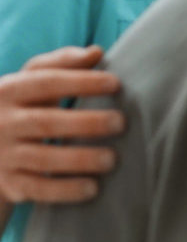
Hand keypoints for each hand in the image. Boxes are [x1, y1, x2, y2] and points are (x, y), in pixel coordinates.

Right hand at [0, 46, 122, 203]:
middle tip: (120, 123)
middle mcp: (0, 122)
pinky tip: (93, 188)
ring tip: (112, 159)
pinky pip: (39, 189)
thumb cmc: (20, 110)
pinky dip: (66, 190)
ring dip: (80, 159)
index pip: (44, 82)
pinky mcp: (10, 184)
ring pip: (43, 158)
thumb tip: (96, 51)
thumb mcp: (29, 84)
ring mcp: (2, 155)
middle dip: (86, 123)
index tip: (116, 83)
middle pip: (46, 122)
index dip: (80, 81)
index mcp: (7, 91)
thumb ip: (61, 64)